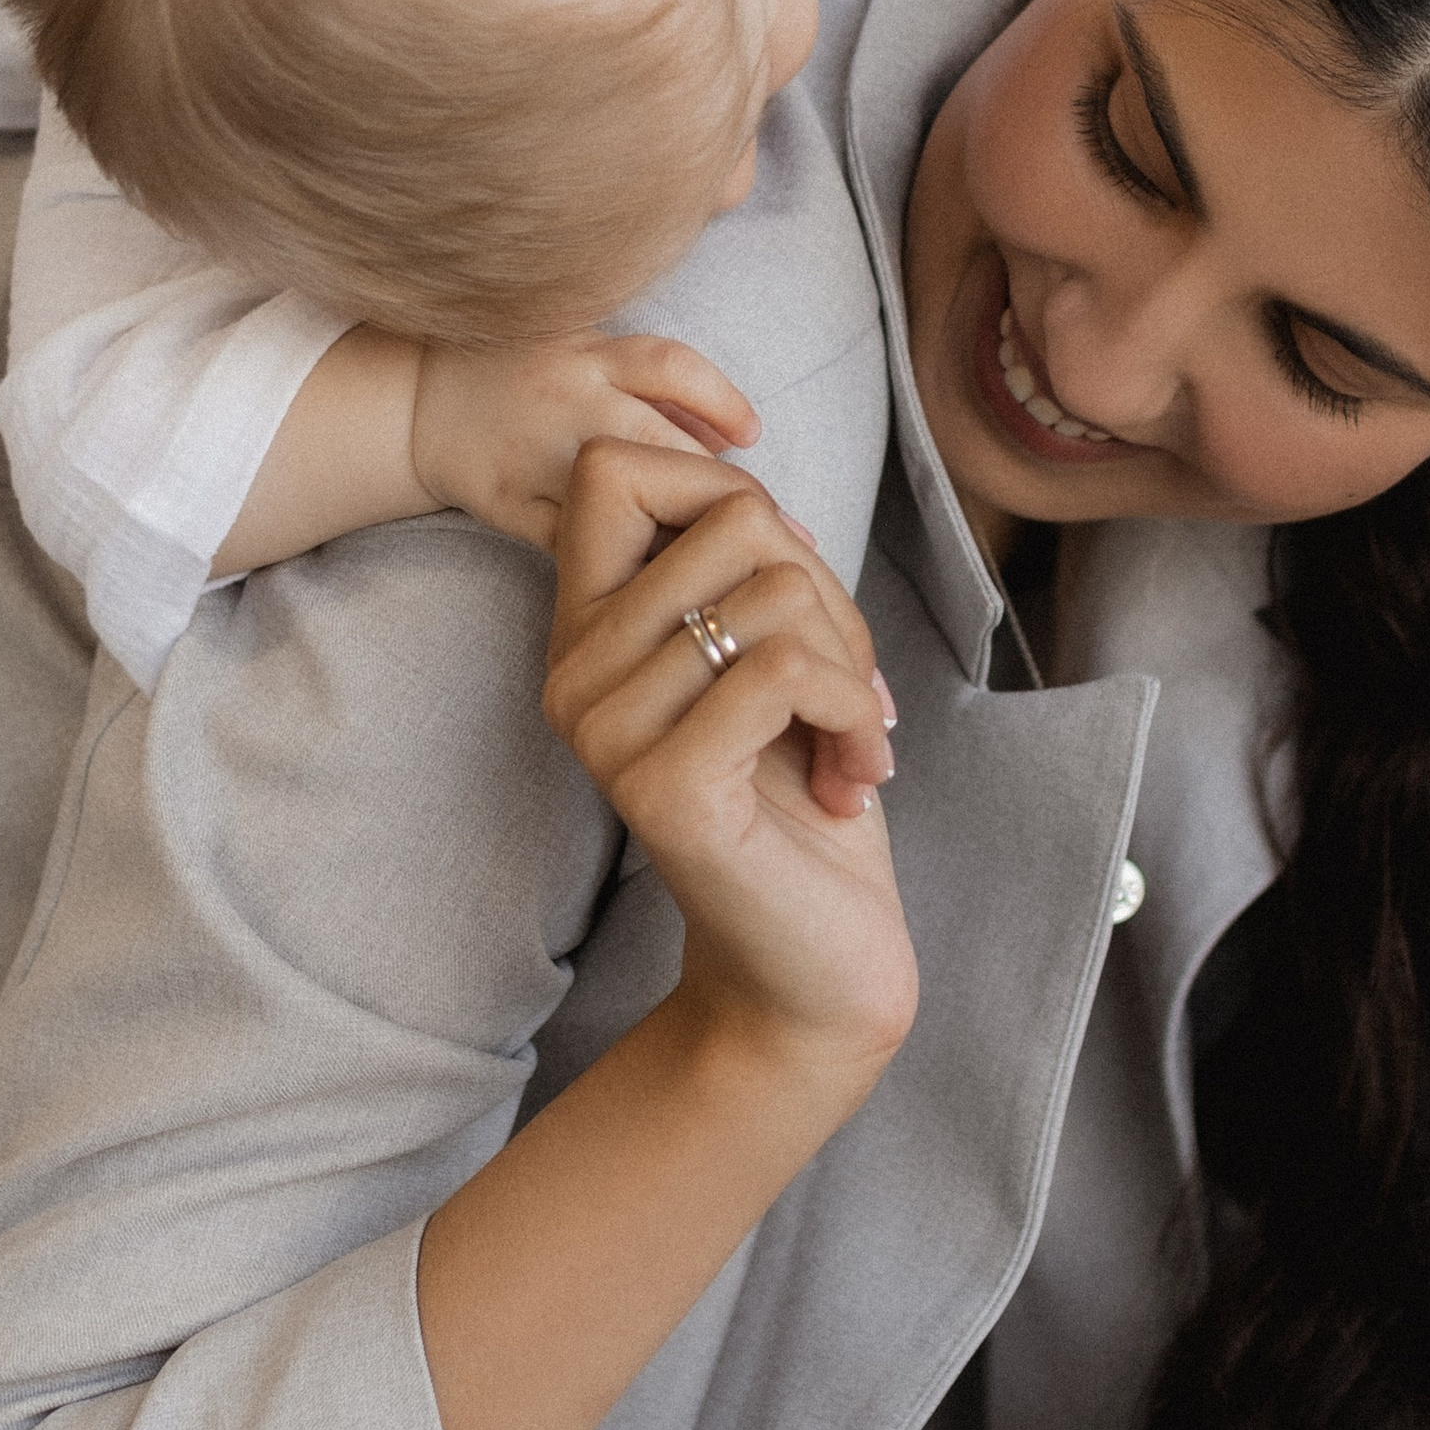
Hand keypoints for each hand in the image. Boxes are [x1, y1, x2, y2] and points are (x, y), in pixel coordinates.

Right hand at [410, 331, 762, 553]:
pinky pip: (570, 544)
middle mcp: (562, 397)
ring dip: (679, 538)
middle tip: (786, 533)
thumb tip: (737, 437)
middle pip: (653, 442)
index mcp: (588, 353)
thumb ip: (658, 393)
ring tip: (738, 575)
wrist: (420, 402)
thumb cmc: (528, 378)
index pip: (669, 367)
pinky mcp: (507, 503)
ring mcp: (531, 453)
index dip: (721, 400)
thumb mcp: (589, 356)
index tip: (756, 439)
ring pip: (613, 502)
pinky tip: (668, 597)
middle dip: (722, 490)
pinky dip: (617, 571)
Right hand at [540, 436, 914, 1085]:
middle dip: (830, 590)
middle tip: (849, 687)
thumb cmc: (802, 802)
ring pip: (773, 591)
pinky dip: (857, 712)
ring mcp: (606, 732)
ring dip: (855, 663)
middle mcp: (572, 675)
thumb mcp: (772, 657)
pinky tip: (853, 774)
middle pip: (733, 517)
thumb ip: (741, 571)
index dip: (723, 487)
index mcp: (586, 633)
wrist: (818, 963)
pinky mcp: (662, 786)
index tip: (788, 584)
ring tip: (851, 739)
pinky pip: (790, 668)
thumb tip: (747, 487)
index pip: (614, 466)